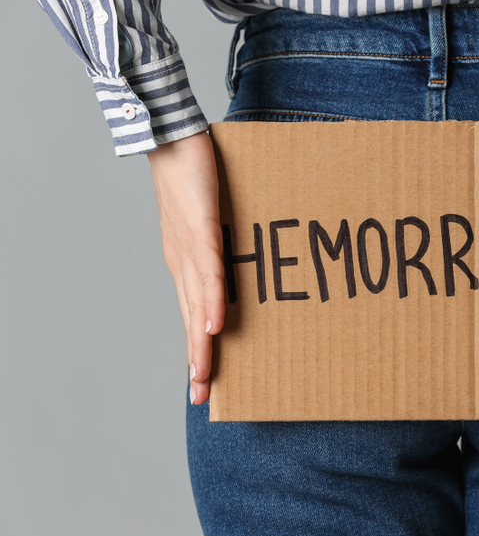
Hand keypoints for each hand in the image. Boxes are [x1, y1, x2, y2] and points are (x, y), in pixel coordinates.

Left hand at [147, 131, 224, 405]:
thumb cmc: (194, 175)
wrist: (173, 138)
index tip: (202, 380)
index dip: (195, 349)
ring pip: (197, 305)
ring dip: (201, 343)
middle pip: (190, 321)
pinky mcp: (200, 231)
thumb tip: (248, 261)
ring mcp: (189, 249)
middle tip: (201, 396)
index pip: (190, 315)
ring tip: (205, 374)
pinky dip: (212, 302)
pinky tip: (216, 326)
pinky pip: (209, 274)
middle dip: (196, 360)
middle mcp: (182, 263)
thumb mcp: (210, 218)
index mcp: (184, 263)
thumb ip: (224, 242)